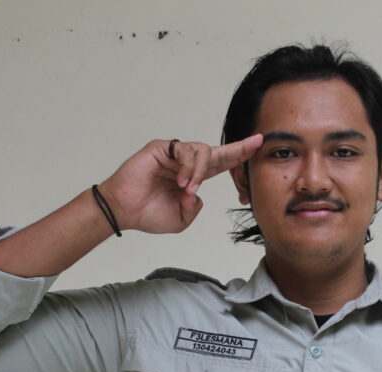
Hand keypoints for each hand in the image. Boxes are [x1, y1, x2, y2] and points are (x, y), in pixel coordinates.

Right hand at [97, 135, 262, 234]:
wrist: (124, 211)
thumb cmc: (148, 214)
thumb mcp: (181, 219)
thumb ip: (194, 208)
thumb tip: (197, 193)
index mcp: (192, 178)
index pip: (220, 164)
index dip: (238, 156)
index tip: (257, 148)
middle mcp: (185, 163)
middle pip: (217, 152)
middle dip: (238, 148)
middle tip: (256, 142)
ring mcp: (173, 154)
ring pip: (202, 152)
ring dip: (199, 173)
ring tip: (187, 190)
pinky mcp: (161, 148)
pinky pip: (184, 151)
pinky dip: (187, 168)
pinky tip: (180, 182)